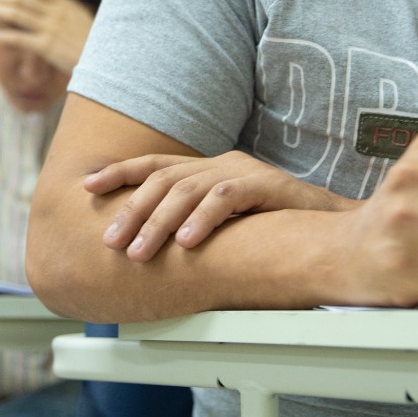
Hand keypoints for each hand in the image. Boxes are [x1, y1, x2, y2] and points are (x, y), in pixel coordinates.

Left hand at [0, 0, 94, 71]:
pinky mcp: (46, 46)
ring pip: (18, 14)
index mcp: (66, 4)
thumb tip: (58, 3)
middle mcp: (56, 13)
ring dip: (1, 11)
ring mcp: (50, 29)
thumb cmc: (96, 42)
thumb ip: (69, 9)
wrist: (105, 60)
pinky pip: (20, 38)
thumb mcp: (84, 18)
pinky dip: (6, 37)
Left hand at [89, 151, 352, 261]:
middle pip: (164, 180)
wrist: (331, 226)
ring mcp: (242, 171)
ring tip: (139, 252)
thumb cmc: (274, 229)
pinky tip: (187, 242)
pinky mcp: (266, 184)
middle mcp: (220, 164)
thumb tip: (147, 247)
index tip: (86, 186)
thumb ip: (193, 226)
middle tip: (109, 241)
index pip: (154, 166)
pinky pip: (227, 198)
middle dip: (132, 211)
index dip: (119, 173)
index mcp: (207, 169)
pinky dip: (203, 219)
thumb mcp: (226, 224)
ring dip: (158, 223)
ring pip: (188, 190)